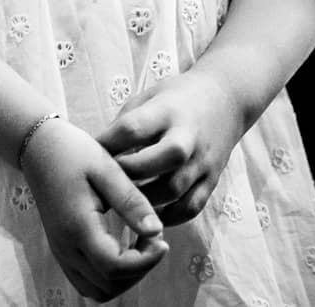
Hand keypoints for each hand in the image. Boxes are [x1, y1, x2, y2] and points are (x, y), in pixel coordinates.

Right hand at [20, 116, 167, 300]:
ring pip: (98, 290)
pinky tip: (122, 250)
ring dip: (125, 277)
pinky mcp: (62, 251)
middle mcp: (66, 247)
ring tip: (140, 246)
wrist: (39, 148)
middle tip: (153, 237)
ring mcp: (62, 252)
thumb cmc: (74, 152)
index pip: (115, 267)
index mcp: (78, 226)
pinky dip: (109, 277)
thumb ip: (131, 202)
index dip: (146, 261)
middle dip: (140, 268)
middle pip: (109, 284)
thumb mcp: (106, 168)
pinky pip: (87, 282)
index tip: (162, 239)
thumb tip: (157, 231)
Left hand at [96, 67, 246, 225]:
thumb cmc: (177, 98)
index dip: (108, 142)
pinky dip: (168, 217)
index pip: (134, 128)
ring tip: (124, 201)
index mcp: (167, 110)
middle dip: (131, 172)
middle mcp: (188, 136)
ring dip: (145, 199)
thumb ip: (126, 122)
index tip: (88, 153)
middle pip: (162, 158)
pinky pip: (190, 206)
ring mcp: (203, 160)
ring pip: (175, 188)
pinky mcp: (212, 179)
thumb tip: (95, 151)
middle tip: (109, 179)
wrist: (226, 98)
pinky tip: (149, 214)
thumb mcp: (149, 96)